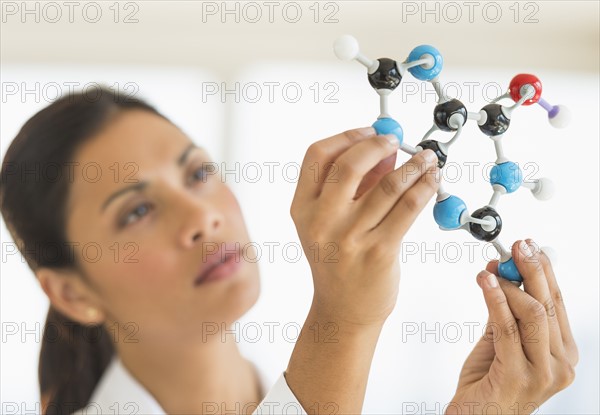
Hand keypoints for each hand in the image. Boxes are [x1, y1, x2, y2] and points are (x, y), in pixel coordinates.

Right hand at [290, 127, 439, 326]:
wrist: (343, 312)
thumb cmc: (337, 262)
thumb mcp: (330, 223)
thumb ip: (353, 186)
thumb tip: (385, 150)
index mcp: (302, 208)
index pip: (317, 156)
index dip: (346, 136)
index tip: (370, 132)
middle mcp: (321, 221)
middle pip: (350, 165)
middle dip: (379, 144)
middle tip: (397, 141)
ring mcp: (349, 238)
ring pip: (388, 185)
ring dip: (413, 164)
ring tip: (427, 158)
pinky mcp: (379, 252)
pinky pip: (407, 208)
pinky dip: (424, 187)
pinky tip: (431, 180)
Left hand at [447, 239, 578, 414]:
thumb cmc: (488, 382)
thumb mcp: (501, 340)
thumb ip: (505, 309)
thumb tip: (502, 270)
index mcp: (562, 353)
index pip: (557, 303)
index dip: (545, 271)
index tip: (529, 246)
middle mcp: (560, 364)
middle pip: (548, 304)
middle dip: (532, 269)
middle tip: (517, 245)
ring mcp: (542, 373)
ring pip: (531, 314)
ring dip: (509, 285)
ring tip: (490, 268)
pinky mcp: (517, 376)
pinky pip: (506, 328)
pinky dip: (495, 299)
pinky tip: (486, 282)